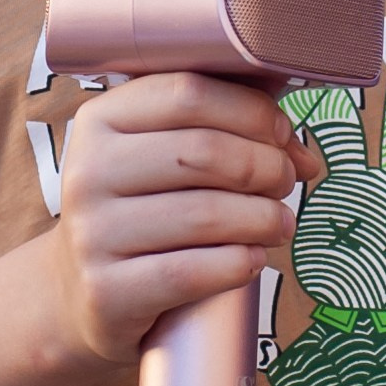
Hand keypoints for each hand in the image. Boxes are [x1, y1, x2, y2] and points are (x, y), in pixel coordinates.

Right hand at [49, 74, 310, 366]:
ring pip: (203, 214)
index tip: (281, 134)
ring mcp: (92, 234)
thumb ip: (229, 137)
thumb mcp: (164, 159)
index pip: (188, 93)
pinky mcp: (106, 292)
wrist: (80, 293)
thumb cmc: (141, 210)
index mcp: (100, 120)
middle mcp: (88, 171)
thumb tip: (304, 158)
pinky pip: (190, 273)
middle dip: (264, 165)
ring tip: (280, 223)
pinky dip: (237, 264)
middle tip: (286, 181)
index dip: (250, 110)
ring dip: (261, 218)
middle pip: (201, 151)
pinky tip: (253, 260)